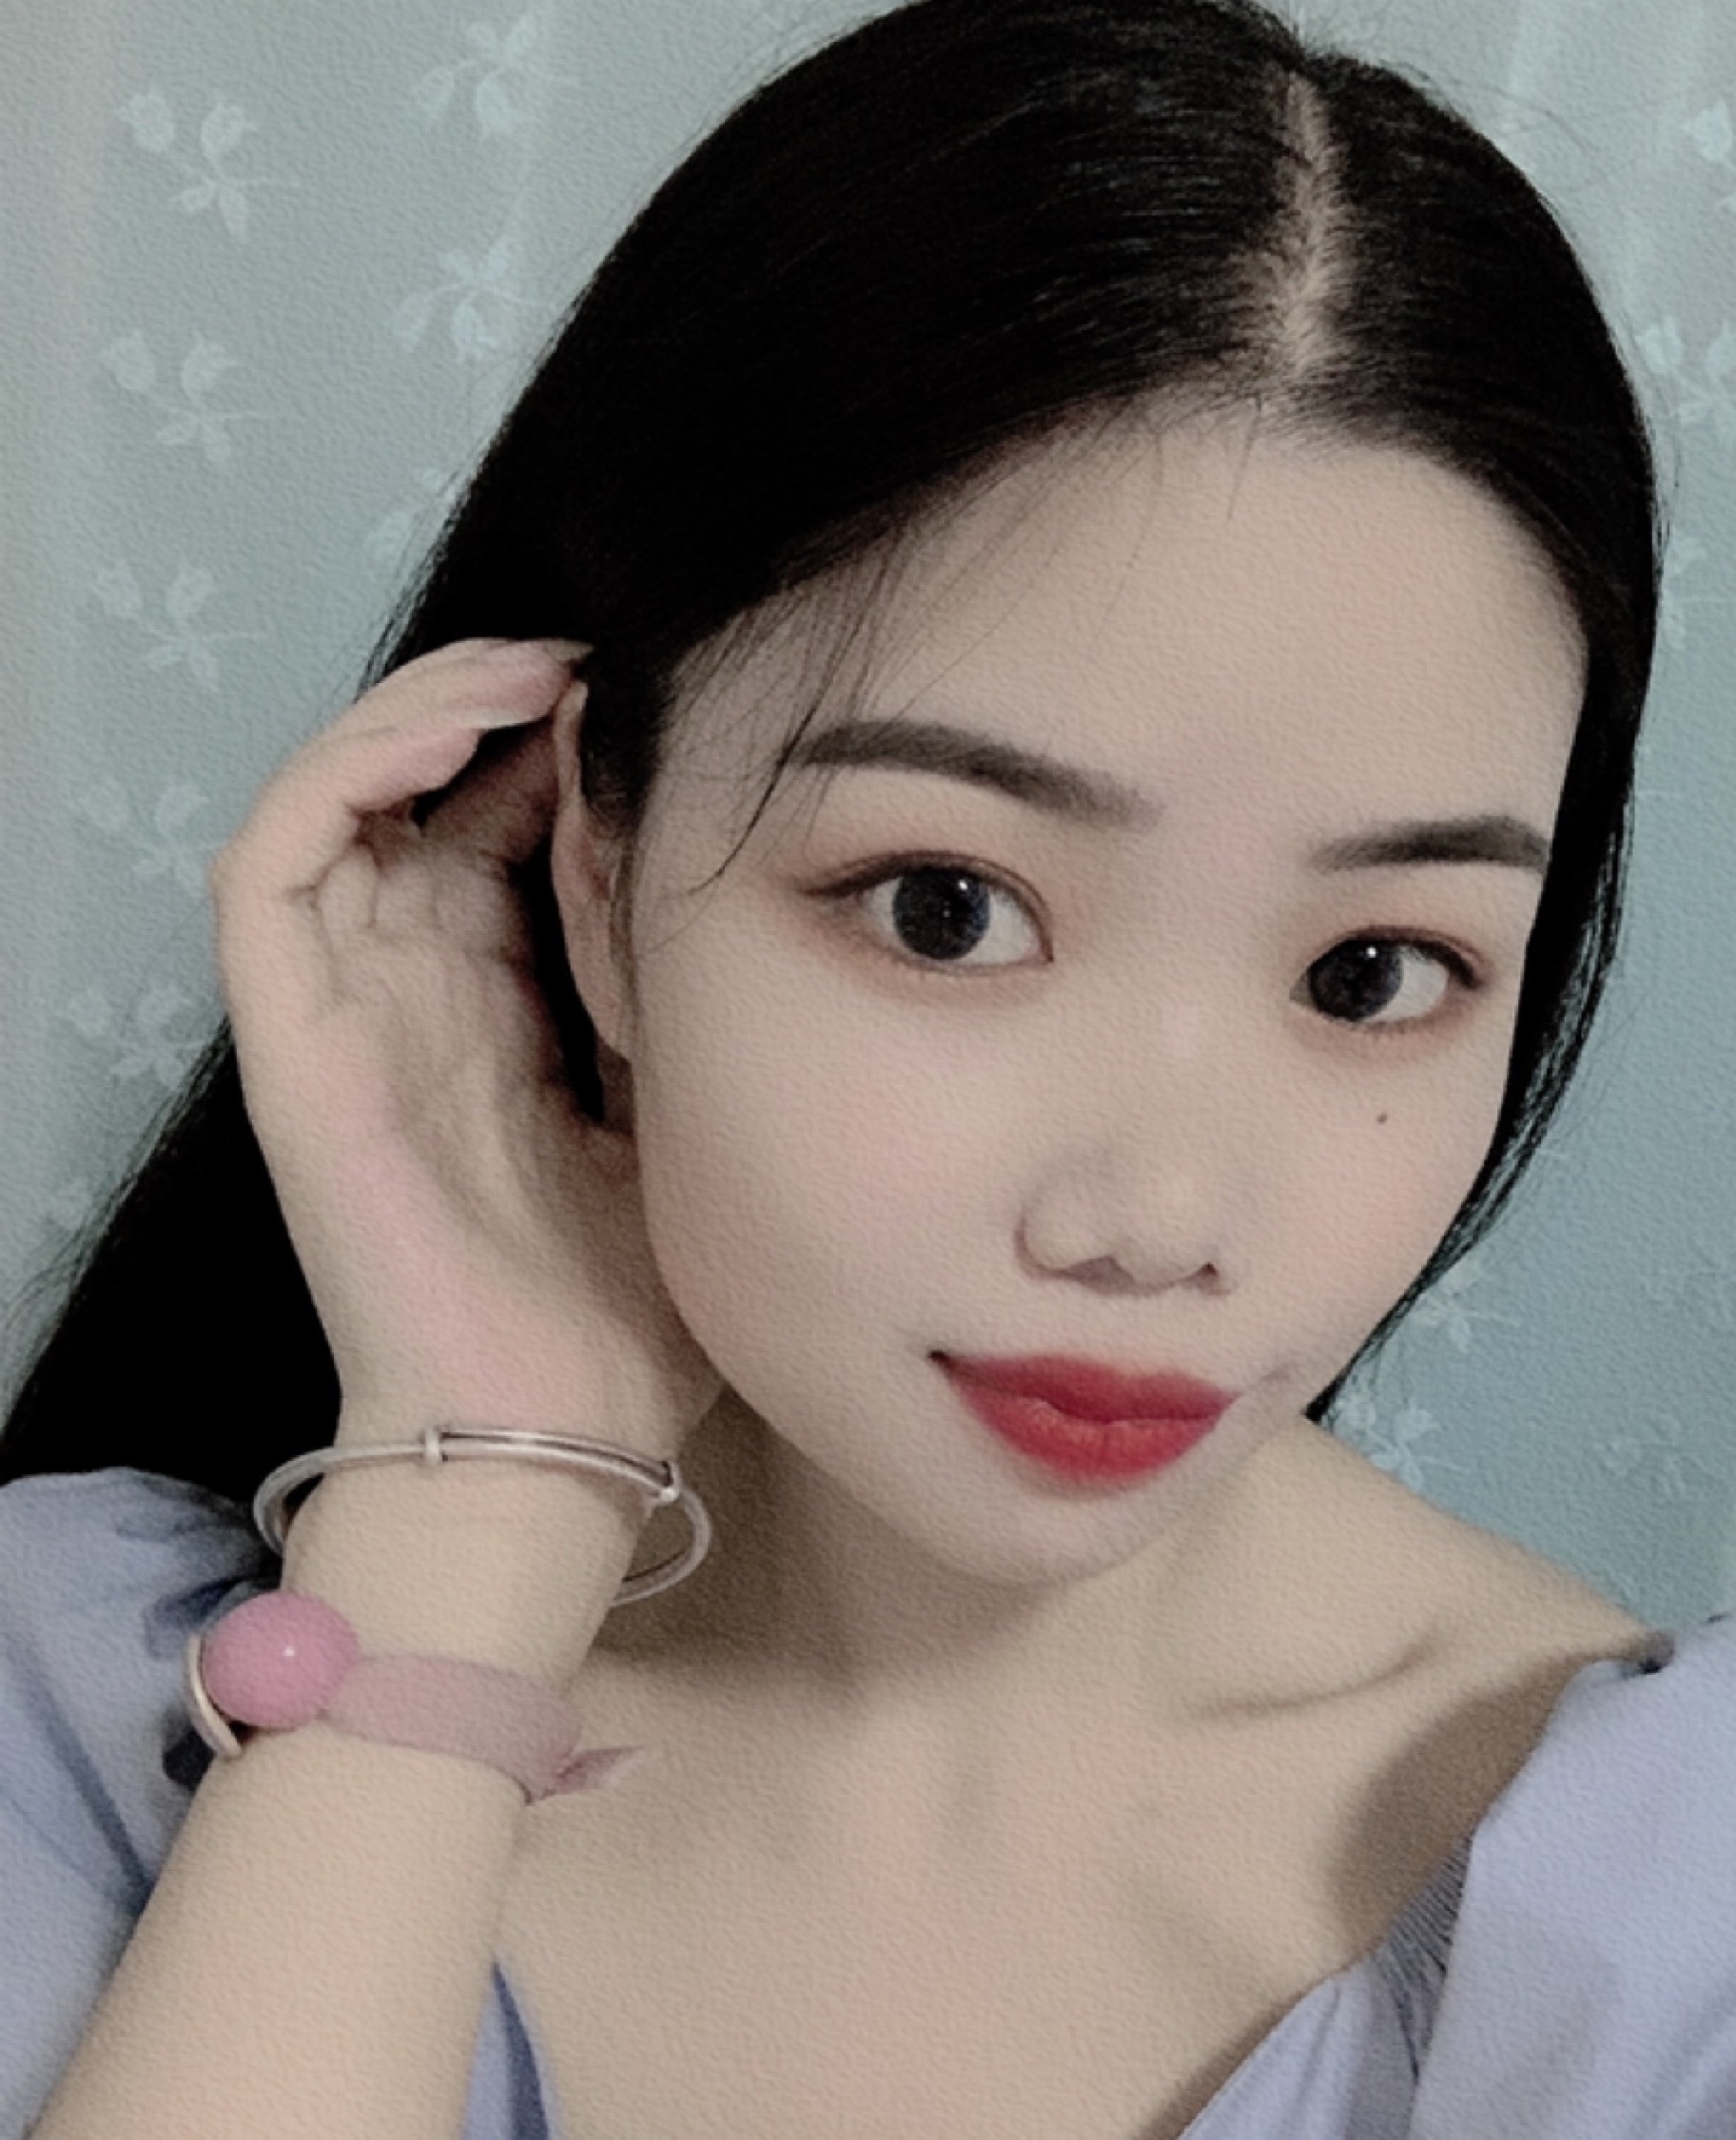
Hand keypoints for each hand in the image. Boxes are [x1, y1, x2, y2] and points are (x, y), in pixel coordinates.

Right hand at [209, 638, 721, 1457]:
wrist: (552, 1432)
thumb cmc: (625, 1307)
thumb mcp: (676, 1119)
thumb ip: (669, 1006)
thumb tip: (711, 883)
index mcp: (494, 1014)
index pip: (500, 837)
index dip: (559, 756)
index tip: (655, 710)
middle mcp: (409, 993)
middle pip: (419, 799)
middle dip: (500, 710)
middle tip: (603, 669)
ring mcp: (344, 1010)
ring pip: (338, 800)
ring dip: (423, 713)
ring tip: (534, 674)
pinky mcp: (293, 1037)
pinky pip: (280, 860)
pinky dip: (351, 770)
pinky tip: (464, 730)